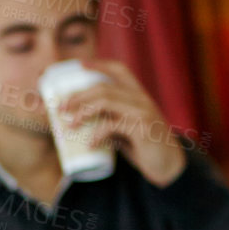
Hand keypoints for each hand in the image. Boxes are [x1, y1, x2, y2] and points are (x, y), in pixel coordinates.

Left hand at [62, 59, 186, 187]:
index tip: (80, 64)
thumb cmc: (143, 146)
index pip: (120, 70)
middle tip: (60, 109)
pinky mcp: (142, 129)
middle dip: (78, 96)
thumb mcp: (125, 129)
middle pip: (103, 87)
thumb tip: (76, 120)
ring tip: (70, 126)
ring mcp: (143, 112)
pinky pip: (113, 125)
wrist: (168, 165)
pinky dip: (97, 134)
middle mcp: (141, 99)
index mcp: (138, 95)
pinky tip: (89, 145)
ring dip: (82, 113)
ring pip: (105, 101)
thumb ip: (109, 120)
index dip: (100, 65)